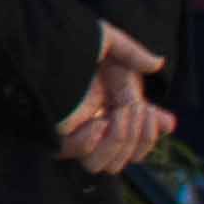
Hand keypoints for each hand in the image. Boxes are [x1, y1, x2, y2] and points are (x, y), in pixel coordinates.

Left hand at [66, 23, 171, 178]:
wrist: (46, 38)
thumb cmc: (73, 38)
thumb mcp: (110, 45)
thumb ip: (134, 56)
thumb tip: (157, 65)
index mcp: (111, 110)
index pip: (139, 144)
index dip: (149, 135)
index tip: (151, 112)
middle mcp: (95, 126)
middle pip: (127, 158)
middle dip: (139, 136)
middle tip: (135, 108)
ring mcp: (76, 131)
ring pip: (105, 165)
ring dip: (120, 142)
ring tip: (117, 114)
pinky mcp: (55, 133)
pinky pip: (77, 155)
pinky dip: (92, 143)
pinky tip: (97, 122)